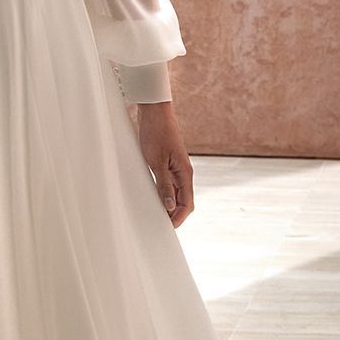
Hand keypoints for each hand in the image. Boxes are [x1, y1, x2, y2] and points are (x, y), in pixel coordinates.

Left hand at [133, 100, 193, 225]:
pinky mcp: (167, 163)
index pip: (187, 203)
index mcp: (185, 173)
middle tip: (159, 225)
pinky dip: (162, 193)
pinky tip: (152, 196)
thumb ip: (163, 184)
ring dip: (167, 204)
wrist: (154, 112)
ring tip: (154, 214)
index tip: (167, 228)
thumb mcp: (156, 162)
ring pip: (175, 193)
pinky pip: (167, 183)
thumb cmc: (156, 133)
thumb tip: (168, 206)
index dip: (179, 218)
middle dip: (174, 214)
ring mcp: (175, 168)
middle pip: (183, 201)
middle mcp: (183, 172)